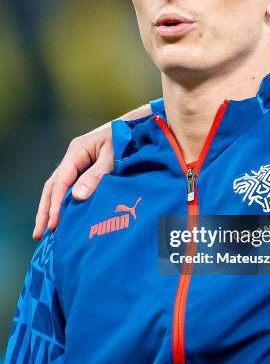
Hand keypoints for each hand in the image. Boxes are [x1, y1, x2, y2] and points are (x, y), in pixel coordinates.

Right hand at [33, 104, 151, 240]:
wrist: (138, 128)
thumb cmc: (127, 139)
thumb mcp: (113, 156)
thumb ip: (96, 175)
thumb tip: (76, 197)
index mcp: (77, 150)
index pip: (61, 181)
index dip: (56, 204)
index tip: (54, 224)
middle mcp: (73, 157)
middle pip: (53, 186)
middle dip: (45, 211)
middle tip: (38, 235)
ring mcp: (77, 164)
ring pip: (57, 189)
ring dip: (50, 209)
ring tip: (42, 232)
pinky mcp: (84, 170)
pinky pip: (69, 188)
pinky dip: (62, 204)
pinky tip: (60, 218)